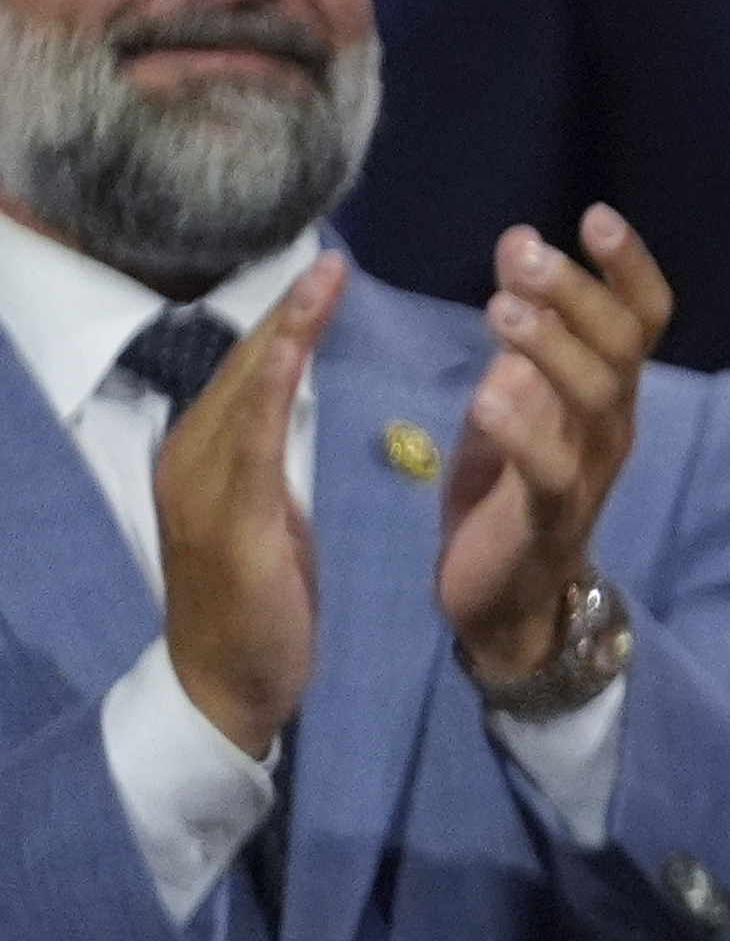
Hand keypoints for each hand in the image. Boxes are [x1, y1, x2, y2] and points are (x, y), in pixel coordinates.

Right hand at [152, 253, 341, 759]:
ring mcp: (202, 489)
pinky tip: (292, 350)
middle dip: (286, 310)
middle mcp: (190, 461)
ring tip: (321, 279)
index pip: (251, 375)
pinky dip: (270, 390)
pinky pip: (251, 443)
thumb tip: (283, 404)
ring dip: (284, 332)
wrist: (226, 684)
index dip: (285, 321)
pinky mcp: (226, 522)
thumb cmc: (257, 603)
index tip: (324, 271)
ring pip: (246, 393)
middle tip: (329, 255)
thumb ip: (268, 460)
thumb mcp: (267, 516)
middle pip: (246, 370)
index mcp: (205, 458)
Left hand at [439, 209, 670, 690]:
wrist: (505, 598)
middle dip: (578, 294)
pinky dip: (521, 430)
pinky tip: (487, 393)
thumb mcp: (511, 395)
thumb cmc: (508, 488)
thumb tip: (520, 241)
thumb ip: (521, 330)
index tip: (594, 217)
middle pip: (623, 345)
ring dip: (552, 346)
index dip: (629, 267)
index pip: (642, 317)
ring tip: (499, 308)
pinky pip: (549, 470)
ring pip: (596, 396)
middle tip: (527, 254)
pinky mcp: (551, 519)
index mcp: (607, 391)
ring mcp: (589, 471)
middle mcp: (613, 423)